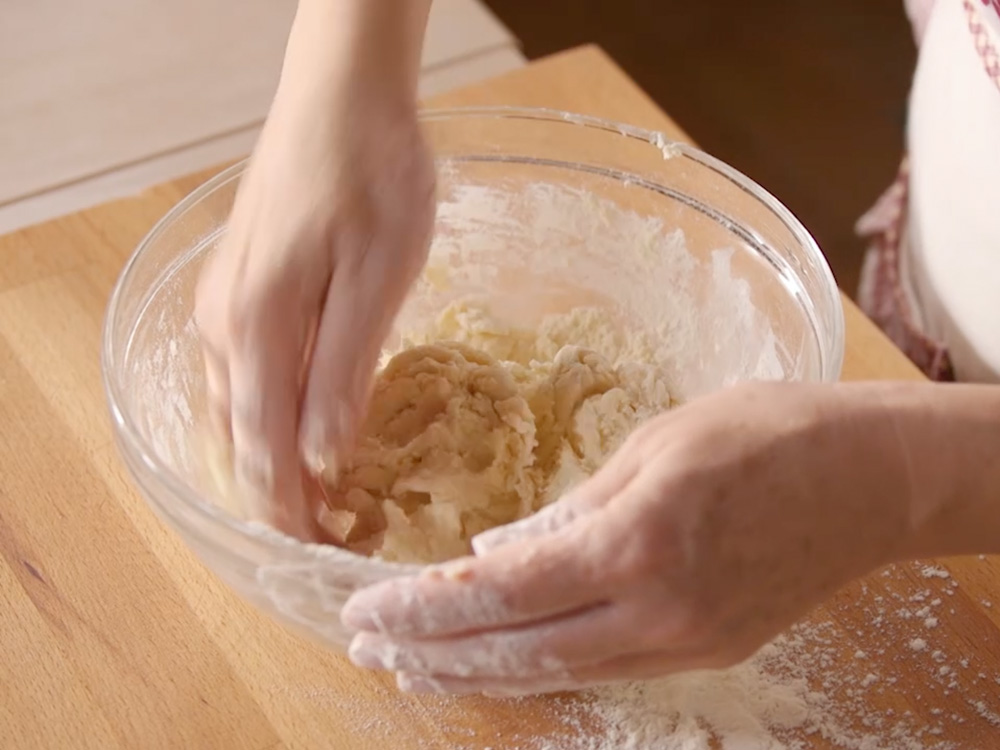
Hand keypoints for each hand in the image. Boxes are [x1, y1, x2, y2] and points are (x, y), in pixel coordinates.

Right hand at [194, 3, 434, 539]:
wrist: (342, 96)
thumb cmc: (372, 176)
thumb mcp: (378, 277)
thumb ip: (344, 370)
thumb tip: (323, 459)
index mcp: (257, 329)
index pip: (266, 449)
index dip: (292, 510)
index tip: (324, 551)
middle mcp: (224, 325)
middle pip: (244, 436)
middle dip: (281, 494)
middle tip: (329, 535)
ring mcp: (225, 302)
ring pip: (238, 407)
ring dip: (273, 456)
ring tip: (317, 496)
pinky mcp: (240, 285)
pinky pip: (242, 372)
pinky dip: (268, 413)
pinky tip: (297, 422)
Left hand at [341, 382, 920, 695]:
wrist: (870, 478)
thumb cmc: (764, 432)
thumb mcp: (654, 444)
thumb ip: (568, 510)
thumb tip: (493, 553)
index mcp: (637, 542)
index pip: (502, 590)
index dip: (425, 606)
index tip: (366, 610)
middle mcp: (657, 612)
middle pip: (519, 650)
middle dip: (434, 652)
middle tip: (368, 648)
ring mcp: (685, 644)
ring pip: (557, 675)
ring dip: (479, 674)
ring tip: (415, 670)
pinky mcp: (707, 654)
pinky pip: (603, 671)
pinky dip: (540, 670)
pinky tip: (503, 662)